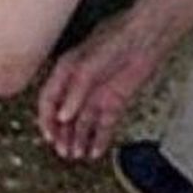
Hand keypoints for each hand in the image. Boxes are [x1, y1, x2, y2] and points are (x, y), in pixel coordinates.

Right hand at [36, 11, 164, 159]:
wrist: (146, 38)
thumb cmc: (115, 40)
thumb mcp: (88, 65)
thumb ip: (75, 92)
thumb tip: (63, 116)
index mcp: (65, 72)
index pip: (48, 100)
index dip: (46, 119)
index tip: (49, 136)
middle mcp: (78, 86)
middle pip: (64, 116)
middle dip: (62, 135)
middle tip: (63, 152)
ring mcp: (97, 95)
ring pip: (82, 123)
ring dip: (78, 139)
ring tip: (77, 155)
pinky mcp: (115, 102)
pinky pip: (104, 124)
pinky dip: (99, 138)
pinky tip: (96, 150)